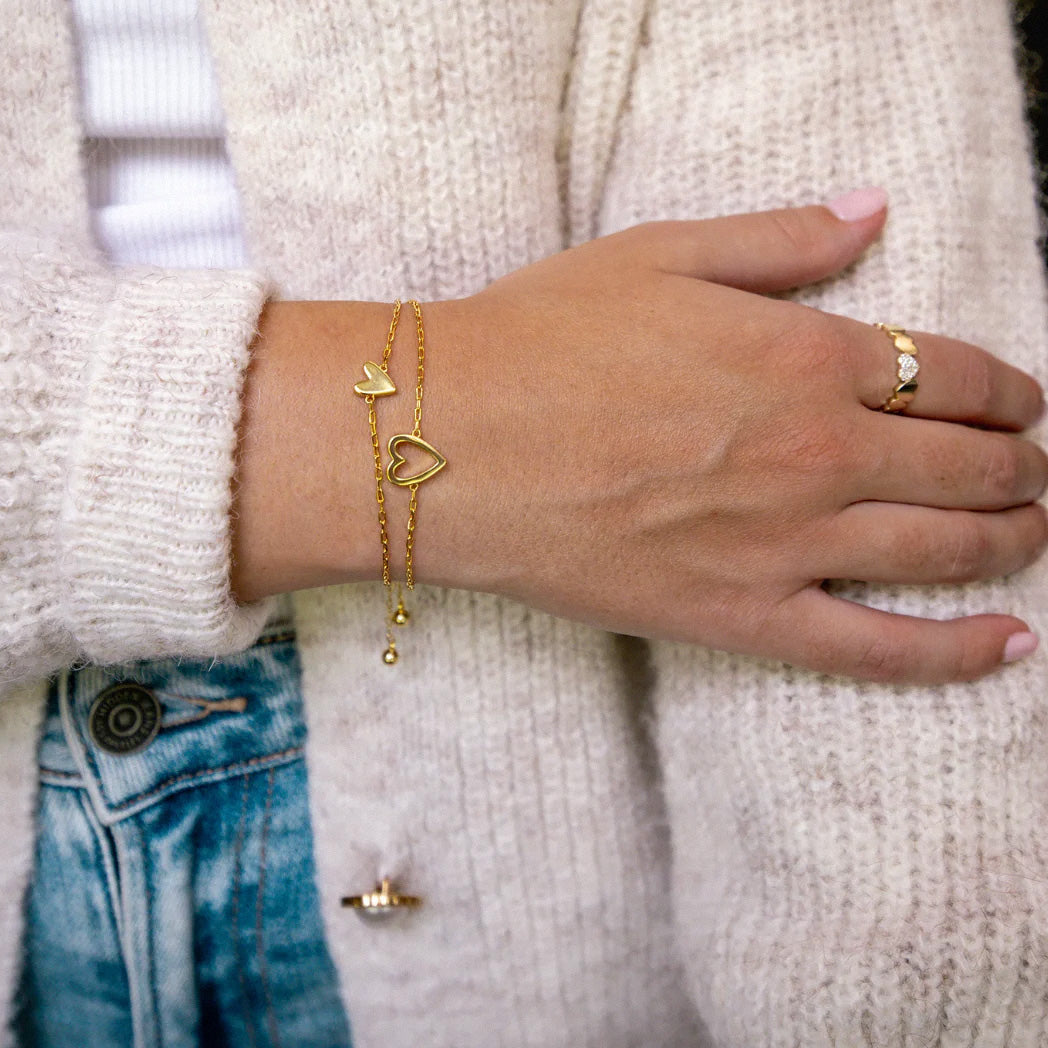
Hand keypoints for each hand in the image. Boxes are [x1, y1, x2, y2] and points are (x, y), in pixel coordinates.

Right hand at [415, 192, 1047, 683]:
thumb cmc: (541, 341)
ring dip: (1012, 538)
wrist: (456, 444)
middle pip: (970, 466)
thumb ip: (779, 238)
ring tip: (1031, 530)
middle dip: (1022, 465)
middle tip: (1035, 469)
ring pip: (947, 551)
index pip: (956, 375)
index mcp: (806, 357)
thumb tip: (874, 209)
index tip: (1020, 401)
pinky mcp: (743, 616)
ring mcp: (787, 544)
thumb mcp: (659, 256)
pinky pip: (876, 648)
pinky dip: (954, 651)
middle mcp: (819, 453)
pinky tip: (1007, 642)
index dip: (1008, 389)